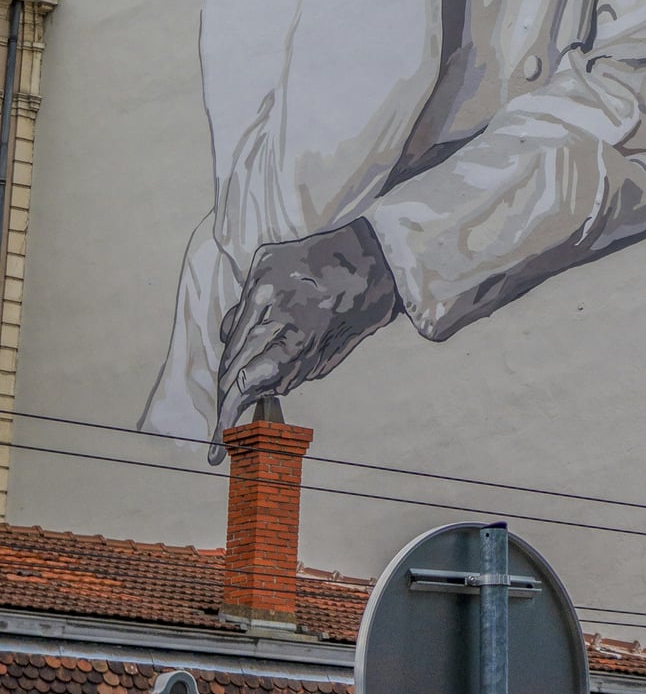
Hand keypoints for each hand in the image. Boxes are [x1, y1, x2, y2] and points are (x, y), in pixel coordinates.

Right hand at [209, 221, 400, 462]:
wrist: (376, 248)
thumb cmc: (364, 304)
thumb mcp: (334, 352)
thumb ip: (290, 375)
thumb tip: (252, 394)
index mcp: (297, 330)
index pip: (244, 383)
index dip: (229, 419)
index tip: (220, 446)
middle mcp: (271, 302)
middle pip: (231, 363)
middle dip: (228, 396)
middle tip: (227, 424)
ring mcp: (261, 278)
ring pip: (230, 336)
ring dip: (236, 361)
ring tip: (249, 378)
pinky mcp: (260, 262)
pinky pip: (240, 307)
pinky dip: (246, 326)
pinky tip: (261, 334)